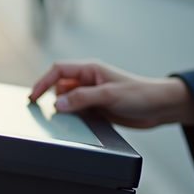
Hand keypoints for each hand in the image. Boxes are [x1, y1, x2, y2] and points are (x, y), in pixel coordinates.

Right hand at [29, 60, 193, 127]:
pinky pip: (77, 111)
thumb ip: (82, 98)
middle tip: (43, 111)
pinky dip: (73, 117)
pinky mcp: (97, 108)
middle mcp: (89, 80)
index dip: (43, 82)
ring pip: (67, 100)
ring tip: (63, 119)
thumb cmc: (140, 94)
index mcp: (90, 69)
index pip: (58, 71)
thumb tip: (58, 104)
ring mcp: (92, 94)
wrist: (160, 107)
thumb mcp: (109, 95)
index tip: (33, 97)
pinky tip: (76, 124)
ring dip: (63, 109)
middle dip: (50, 97)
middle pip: (59, 85)